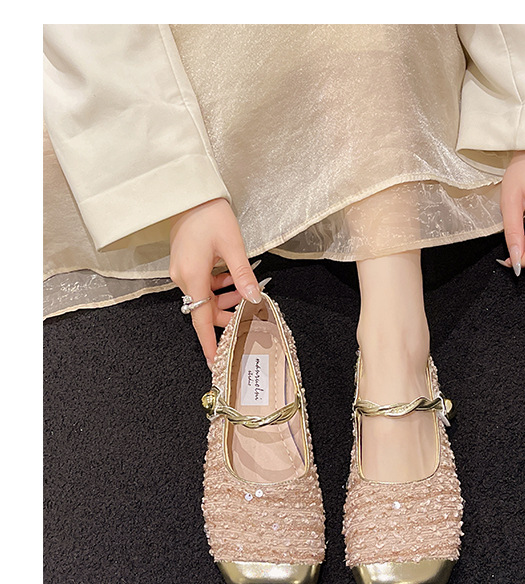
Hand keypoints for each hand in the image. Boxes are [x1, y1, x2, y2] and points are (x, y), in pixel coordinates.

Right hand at [169, 197, 260, 367]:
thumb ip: (243, 276)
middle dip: (227, 313)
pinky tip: (232, 277)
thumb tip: (254, 299)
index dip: (210, 344)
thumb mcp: (233, 246)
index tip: (215, 363)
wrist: (188, 191)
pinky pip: (202, 285)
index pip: (200, 321)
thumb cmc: (209, 214)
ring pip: (205, 297)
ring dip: (224, 298)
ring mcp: (181, 271)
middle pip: (205, 310)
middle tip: (249, 308)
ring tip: (243, 289)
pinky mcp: (184, 264)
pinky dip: (217, 286)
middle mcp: (182, 278)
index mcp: (192, 277)